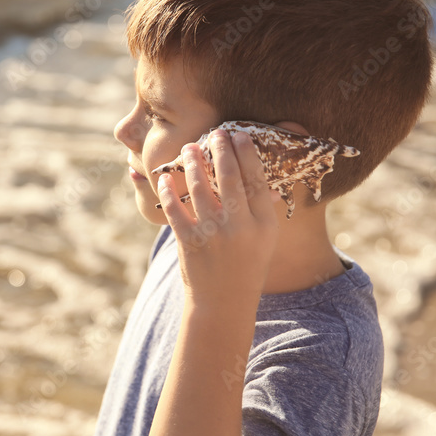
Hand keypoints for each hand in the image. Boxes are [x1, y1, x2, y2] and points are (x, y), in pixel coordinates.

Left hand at [155, 129, 279, 310]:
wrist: (222, 302)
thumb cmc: (245, 266)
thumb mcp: (263, 240)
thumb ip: (263, 210)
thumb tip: (269, 183)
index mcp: (263, 223)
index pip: (256, 178)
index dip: (246, 153)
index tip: (239, 135)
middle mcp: (240, 226)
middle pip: (229, 176)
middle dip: (220, 149)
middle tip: (215, 133)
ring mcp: (213, 234)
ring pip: (200, 187)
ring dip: (192, 162)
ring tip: (189, 147)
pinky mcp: (188, 241)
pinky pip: (175, 208)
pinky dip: (168, 190)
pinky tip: (165, 177)